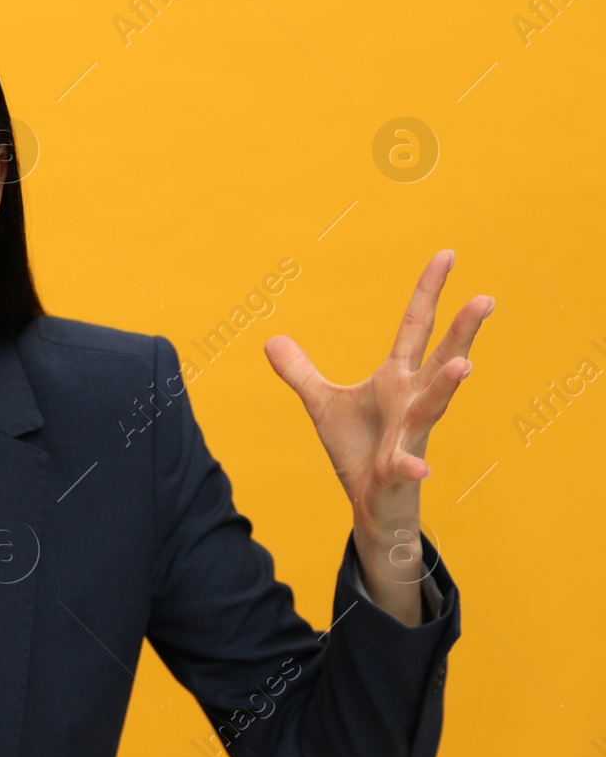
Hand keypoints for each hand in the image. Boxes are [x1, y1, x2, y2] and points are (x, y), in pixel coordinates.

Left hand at [263, 249, 491, 571]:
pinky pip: (406, 466)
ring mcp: (410, 436)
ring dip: (446, 386)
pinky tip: (419, 467)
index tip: (447, 253)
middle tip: (486, 298)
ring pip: (433, 407)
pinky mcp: (399, 471)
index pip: (416, 327)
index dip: (429, 291)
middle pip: (441, 358)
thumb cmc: (359, 449)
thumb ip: (300, 371)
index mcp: (396, 379)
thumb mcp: (321, 403)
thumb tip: (270, 338)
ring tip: (464, 365)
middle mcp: (411, 401)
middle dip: (463, 330)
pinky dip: (411, 465)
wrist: (371, 502)